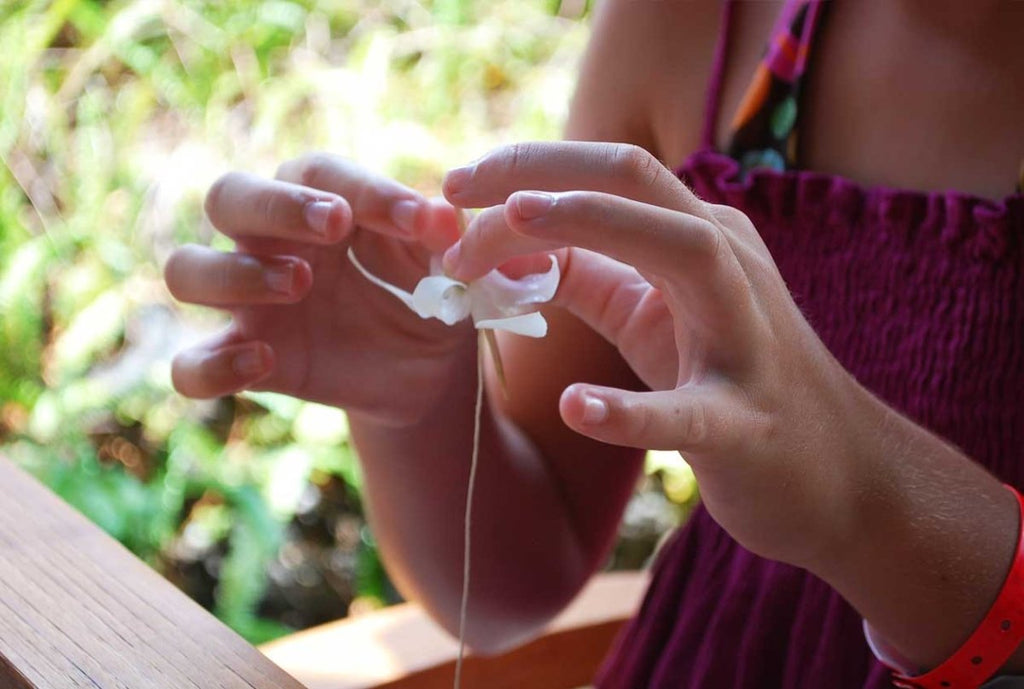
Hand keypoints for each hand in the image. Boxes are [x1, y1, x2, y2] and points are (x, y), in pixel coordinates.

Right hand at [164, 154, 470, 424]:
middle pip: (228, 196)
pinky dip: (211, 365)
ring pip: (187, 270)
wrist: (427, 373)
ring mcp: (250, 303)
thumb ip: (439, 240)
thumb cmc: (428, 297)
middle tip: (334, 224)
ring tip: (299, 284)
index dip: (364, 188)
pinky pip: (190, 366)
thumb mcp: (446, 267)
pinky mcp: (246, 359)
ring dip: (235, 273)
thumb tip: (443, 218)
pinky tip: (263, 361)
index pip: (318, 171)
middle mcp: (270, 242)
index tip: (416, 219)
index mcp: (320, 202)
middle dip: (275, 204)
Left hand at [441, 141, 868, 568]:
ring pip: (685, 253)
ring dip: (595, 225)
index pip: (610, 172)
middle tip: (452, 191)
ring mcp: (749, 338)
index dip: (526, 166)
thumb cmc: (728, 381)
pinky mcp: (749, 423)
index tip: (452, 187)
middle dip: (541, 171)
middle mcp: (730, 264)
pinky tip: (576, 407)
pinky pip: (691, 411)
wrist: (832, 474)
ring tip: (513, 225)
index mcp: (700, 235)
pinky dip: (630, 409)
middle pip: (638, 180)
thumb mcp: (650, 312)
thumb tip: (509, 245)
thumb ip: (585, 273)